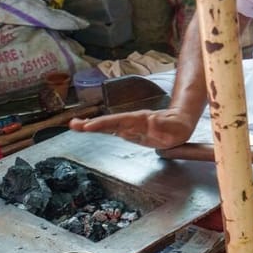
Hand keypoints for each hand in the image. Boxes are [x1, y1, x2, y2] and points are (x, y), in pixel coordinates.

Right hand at [69, 108, 197, 148]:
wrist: (179, 125)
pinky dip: (99, 130)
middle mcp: (132, 122)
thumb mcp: (176, 126)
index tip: (89, 126)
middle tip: (73, 125)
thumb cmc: (177, 125)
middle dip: (92, 124)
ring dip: (91, 126)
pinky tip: (87, 129)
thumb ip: (164, 123)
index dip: (104, 124)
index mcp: (141, 119)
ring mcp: (130, 127)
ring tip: (75, 126)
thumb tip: (152, 120)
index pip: (120, 121)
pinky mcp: (129, 133)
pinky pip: (112, 131)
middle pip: (109, 122)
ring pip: (108, 126)